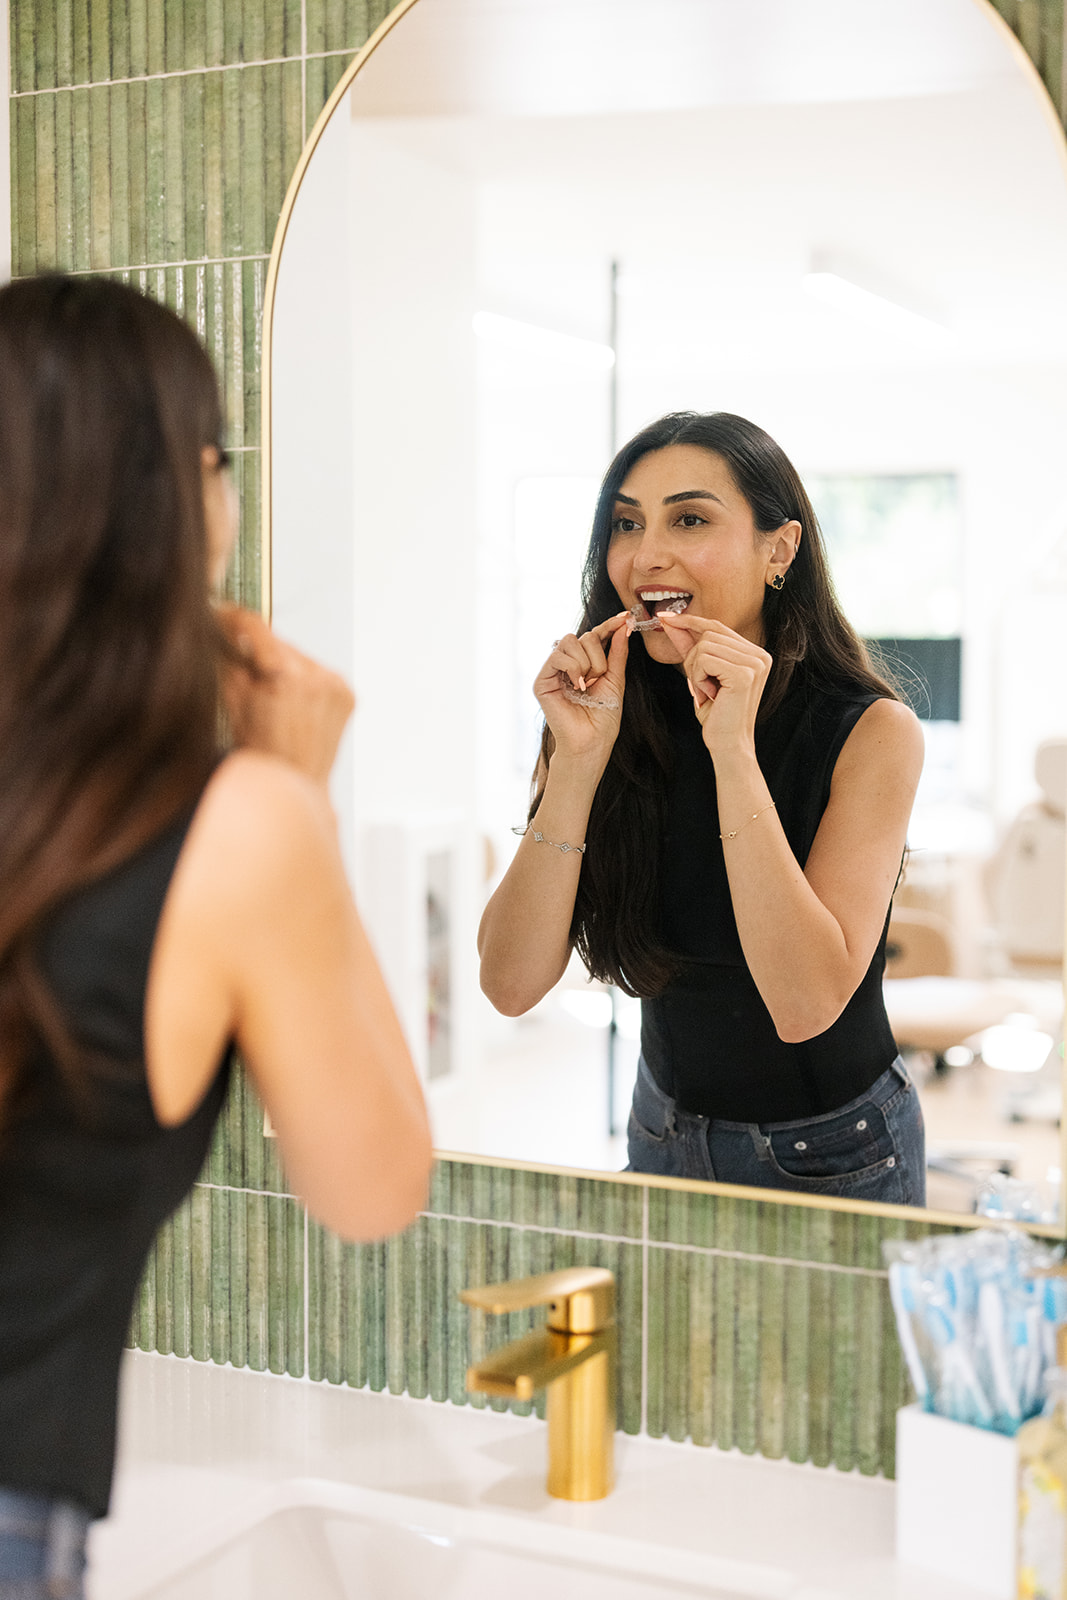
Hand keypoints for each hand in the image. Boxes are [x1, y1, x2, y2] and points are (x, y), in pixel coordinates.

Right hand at [217, 606, 355, 784]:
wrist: (293, 784)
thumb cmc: (262, 754)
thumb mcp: (233, 702)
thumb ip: (229, 660)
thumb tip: (225, 631)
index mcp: (285, 676)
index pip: (256, 627)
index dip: (234, 618)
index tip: (223, 614)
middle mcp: (317, 677)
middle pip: (279, 643)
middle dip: (260, 652)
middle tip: (247, 672)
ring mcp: (336, 686)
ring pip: (299, 657)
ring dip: (284, 666)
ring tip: (274, 698)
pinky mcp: (347, 694)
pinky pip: (319, 674)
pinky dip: (304, 681)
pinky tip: (294, 705)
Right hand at [532, 611, 629, 766]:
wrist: (592, 741)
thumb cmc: (603, 717)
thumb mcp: (616, 680)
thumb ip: (617, 653)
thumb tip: (623, 626)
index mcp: (586, 664)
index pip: (595, 636)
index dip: (609, 625)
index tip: (624, 617)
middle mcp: (568, 664)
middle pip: (584, 636)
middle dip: (598, 655)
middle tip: (598, 678)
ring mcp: (554, 671)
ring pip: (570, 641)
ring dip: (586, 662)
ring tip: (587, 684)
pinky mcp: (542, 681)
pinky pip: (557, 656)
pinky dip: (572, 668)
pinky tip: (577, 685)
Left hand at [658, 612, 770, 759]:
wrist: (727, 743)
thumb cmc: (716, 713)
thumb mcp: (701, 674)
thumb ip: (690, 647)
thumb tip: (671, 622)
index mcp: (755, 653)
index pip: (718, 626)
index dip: (690, 621)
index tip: (665, 617)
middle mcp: (760, 655)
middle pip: (708, 634)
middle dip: (692, 658)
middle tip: (700, 685)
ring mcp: (755, 663)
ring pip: (704, 645)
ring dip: (695, 670)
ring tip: (707, 691)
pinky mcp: (744, 673)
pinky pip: (704, 659)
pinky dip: (698, 677)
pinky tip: (709, 694)